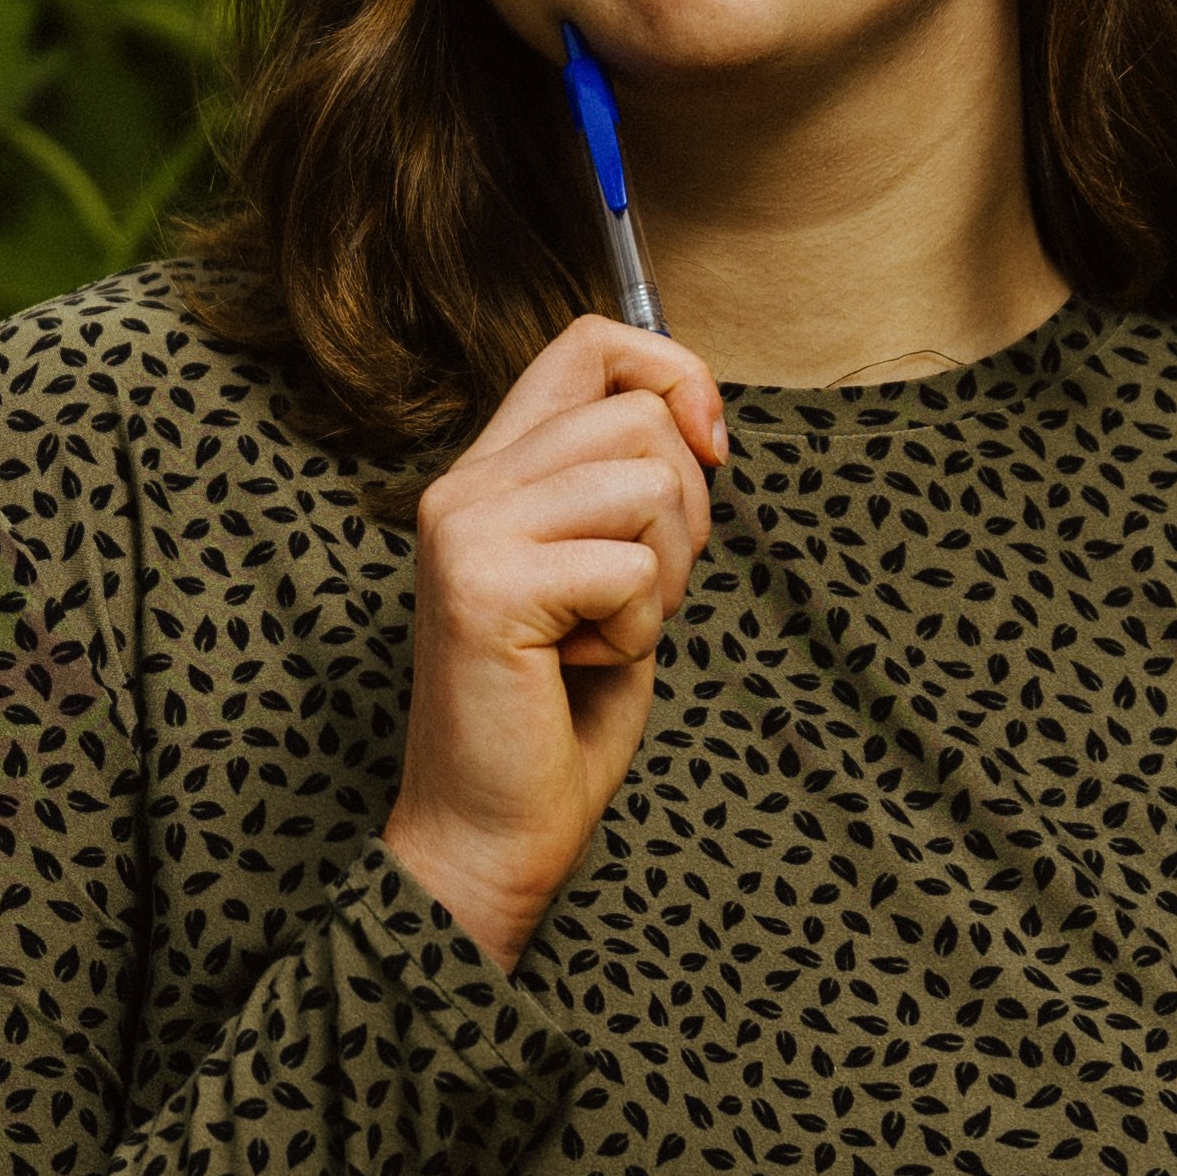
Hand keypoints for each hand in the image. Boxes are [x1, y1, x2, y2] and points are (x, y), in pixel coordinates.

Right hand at [382, 314, 724, 971]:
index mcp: (491, 473)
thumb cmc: (557, 717)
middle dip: (688, 510)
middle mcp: (465, 486)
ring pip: (646, 483)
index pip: (589, 345)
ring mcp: (467, 529)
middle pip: (637, 417)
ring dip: (664, 577)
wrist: (489, 830)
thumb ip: (627, 488)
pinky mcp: (487, 585)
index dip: (673, 374)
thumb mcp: (607, 573)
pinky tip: (580, 666)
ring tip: (605, 633)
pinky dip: (639, 630)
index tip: (711, 449)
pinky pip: (631, 566)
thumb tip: (697, 417)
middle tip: (643, 597)